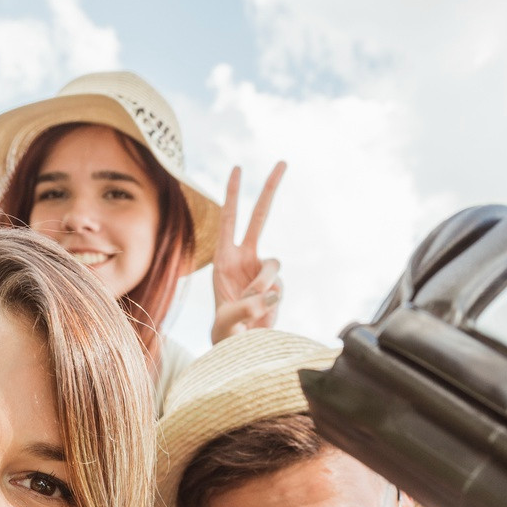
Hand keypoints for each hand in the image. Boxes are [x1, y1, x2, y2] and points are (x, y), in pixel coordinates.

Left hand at [210, 162, 285, 342]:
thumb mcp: (226, 320)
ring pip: (274, 264)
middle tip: (282, 161)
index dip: (233, 194)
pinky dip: (270, 301)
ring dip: (263, 284)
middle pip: (260, 217)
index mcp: (224, 258)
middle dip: (270, 189)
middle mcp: (245, 258)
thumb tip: (270, 294)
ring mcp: (262, 270)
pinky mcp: (277, 284)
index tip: (238, 169)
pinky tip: (262, 313)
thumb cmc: (225, 331)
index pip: (229, 219)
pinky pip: (279, 286)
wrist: (239, 344)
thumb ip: (244, 307)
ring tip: (251, 305)